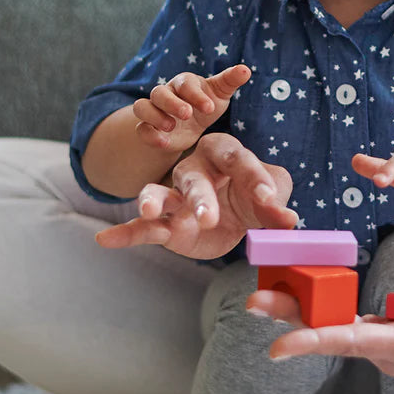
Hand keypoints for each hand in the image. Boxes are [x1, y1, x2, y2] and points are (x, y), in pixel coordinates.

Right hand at [96, 133, 297, 259]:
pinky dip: (124, 234)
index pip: (239, 161)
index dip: (255, 180)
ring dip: (154, 202)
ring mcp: (176, 196)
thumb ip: (278, 207)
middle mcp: (195, 169)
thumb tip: (289, 220)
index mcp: (224, 153)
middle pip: (195, 178)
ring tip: (148, 211)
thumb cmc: (254, 196)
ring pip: (162, 195)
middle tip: (209, 217)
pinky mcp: (166, 224)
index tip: (269, 200)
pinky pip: (142, 228)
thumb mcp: (273, 199)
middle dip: (201, 197)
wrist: (238, 217)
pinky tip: (104, 240)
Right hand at [132, 64, 250, 153]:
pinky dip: (150, 135)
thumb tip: (246, 70)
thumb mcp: (219, 94)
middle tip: (187, 114)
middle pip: (159, 92)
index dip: (195, 95)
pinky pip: (141, 129)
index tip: (209, 108)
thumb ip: (230, 81)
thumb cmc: (205, 105)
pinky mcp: (149, 129)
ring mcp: (154, 111)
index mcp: (184, 84)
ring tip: (171, 127)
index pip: (185, 83)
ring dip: (155, 116)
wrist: (191, 126)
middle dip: (172, 103)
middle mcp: (165, 94)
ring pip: (143, 107)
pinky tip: (164, 143)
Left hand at [247, 290, 393, 393]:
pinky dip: (314, 306)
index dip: (318, 341)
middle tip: (253, 302)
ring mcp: (379, 344)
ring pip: (331, 325)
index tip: (279, 345)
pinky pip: (341, 319)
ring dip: (295, 309)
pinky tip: (289, 289)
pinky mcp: (378, 335)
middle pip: (332, 333)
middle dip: (292, 319)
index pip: (357, 343)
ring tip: (259, 293)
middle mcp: (385, 350)